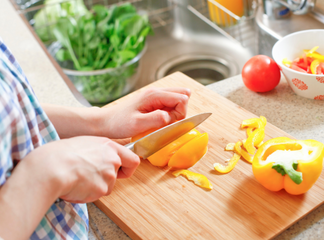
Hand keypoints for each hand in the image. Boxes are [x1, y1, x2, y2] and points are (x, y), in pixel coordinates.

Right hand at [24, 136, 139, 202]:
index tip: (122, 171)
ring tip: (77, 178)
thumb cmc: (60, 153)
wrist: (51, 167)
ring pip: (106, 187)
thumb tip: (97, 159)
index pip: (132, 160)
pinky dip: (86, 194)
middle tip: (87, 175)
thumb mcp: (83, 143)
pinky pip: (96, 195)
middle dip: (104, 179)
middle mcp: (113, 160)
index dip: (127, 168)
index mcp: (109, 146)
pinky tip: (75, 186)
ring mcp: (109, 176)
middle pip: (116, 176)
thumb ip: (98, 151)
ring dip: (94, 186)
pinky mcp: (101, 189)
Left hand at [101, 87, 190, 138]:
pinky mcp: (153, 102)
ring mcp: (155, 96)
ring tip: (161, 122)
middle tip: (166, 122)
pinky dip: (169, 113)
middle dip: (180, 111)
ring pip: (177, 99)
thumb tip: (172, 116)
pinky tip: (158, 121)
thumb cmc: (119, 123)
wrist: (106, 122)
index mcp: (154, 95)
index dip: (180, 113)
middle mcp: (156, 92)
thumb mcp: (137, 124)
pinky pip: (169, 105)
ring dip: (175, 112)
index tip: (168, 123)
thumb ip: (156, 119)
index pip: (182, 98)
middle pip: (183, 95)